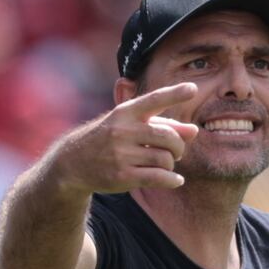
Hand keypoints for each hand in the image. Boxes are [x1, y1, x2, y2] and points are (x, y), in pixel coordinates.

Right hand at [50, 82, 197, 195]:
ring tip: (165, 164)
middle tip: (176, 151)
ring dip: (171, 164)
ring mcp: (121, 154)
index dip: (174, 94)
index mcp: (125, 113)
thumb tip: (194, 131)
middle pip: (168, 136)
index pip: (153, 100)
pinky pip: (159, 177)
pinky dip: (172, 180)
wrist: (74, 162)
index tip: (193, 88)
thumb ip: (163, 125)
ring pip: (165, 159)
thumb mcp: (131, 126)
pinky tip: (175, 180)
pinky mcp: (122, 176)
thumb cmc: (110, 140)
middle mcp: (122, 131)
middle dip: (178, 146)